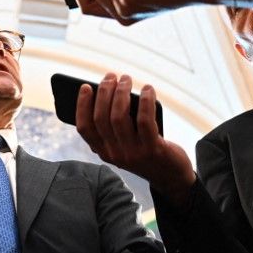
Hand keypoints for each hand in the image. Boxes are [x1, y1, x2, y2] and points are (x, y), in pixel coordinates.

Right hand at [76, 73, 194, 204]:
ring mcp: (133, 153)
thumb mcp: (125, 143)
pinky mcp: (152, 149)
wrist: (170, 176)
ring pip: (119, 117)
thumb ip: (114, 127)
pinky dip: (145, 101)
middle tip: (111, 76)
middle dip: (104, 92)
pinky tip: (148, 88)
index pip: (85, 129)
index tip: (86, 87)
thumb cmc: (146, 152)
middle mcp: (115, 154)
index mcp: (104, 152)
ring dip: (122, 92)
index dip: (82, 106)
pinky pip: (144, 120)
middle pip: (102, 118)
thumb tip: (110, 94)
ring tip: (126, 79)